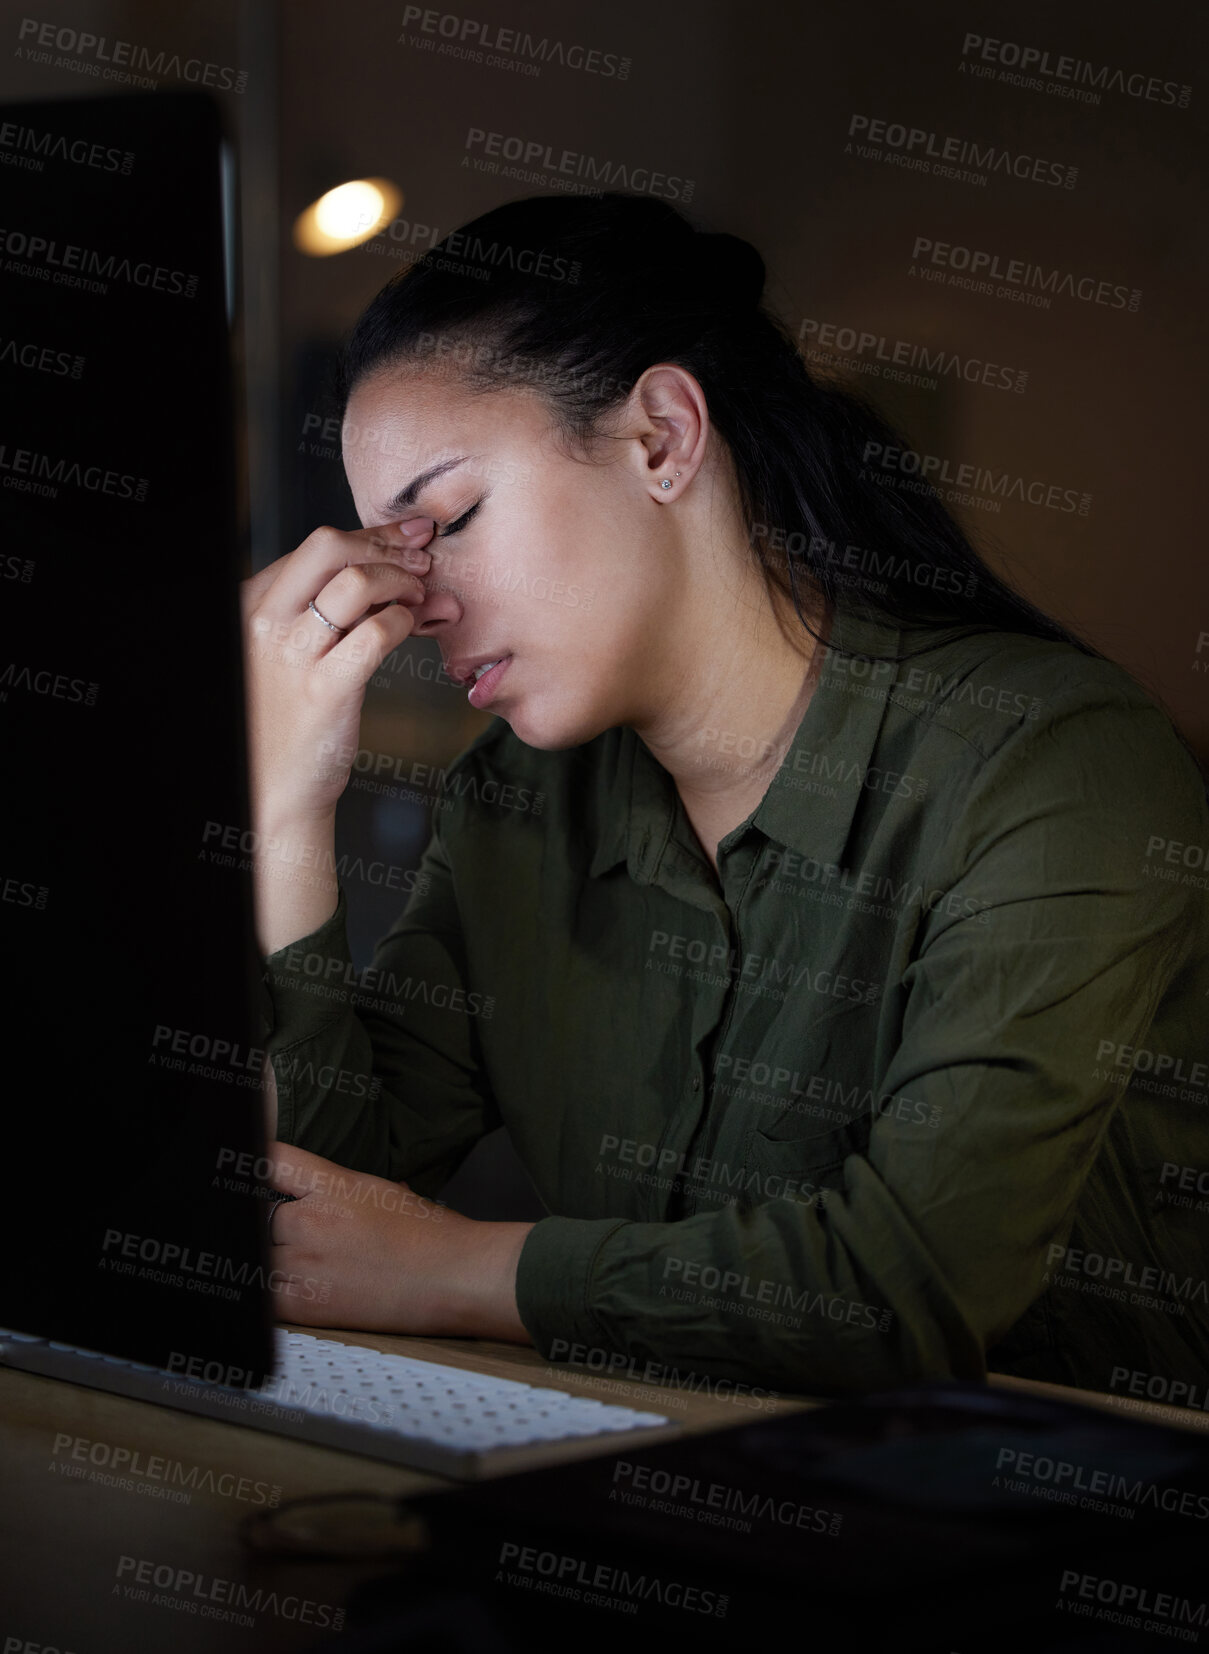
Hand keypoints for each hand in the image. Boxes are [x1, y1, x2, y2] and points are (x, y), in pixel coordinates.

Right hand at [240, 518, 436, 833]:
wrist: (276, 787)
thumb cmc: (291, 714)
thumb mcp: (290, 648)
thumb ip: (325, 606)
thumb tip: (392, 563)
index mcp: (254, 604)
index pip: (317, 547)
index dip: (372, 536)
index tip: (409, 539)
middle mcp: (267, 623)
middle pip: (329, 546)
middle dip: (386, 547)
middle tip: (422, 565)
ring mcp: (294, 656)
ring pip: (357, 583)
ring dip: (403, 582)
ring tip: (422, 599)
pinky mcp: (325, 690)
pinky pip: (378, 633)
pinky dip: (406, 621)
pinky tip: (413, 629)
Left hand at [264, 1142, 535, 1342]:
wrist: (455, 1276)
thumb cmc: (430, 1232)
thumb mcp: (381, 1189)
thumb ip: (336, 1188)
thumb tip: (314, 1191)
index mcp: (332, 1183)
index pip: (269, 1159)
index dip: (253, 1162)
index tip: (247, 1169)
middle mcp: (311, 1220)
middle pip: (258, 1214)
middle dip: (272, 1222)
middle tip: (293, 1232)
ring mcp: (304, 1264)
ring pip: (258, 1254)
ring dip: (272, 1256)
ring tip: (298, 1260)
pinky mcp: (306, 1305)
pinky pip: (261, 1296)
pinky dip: (269, 1291)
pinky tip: (291, 1287)